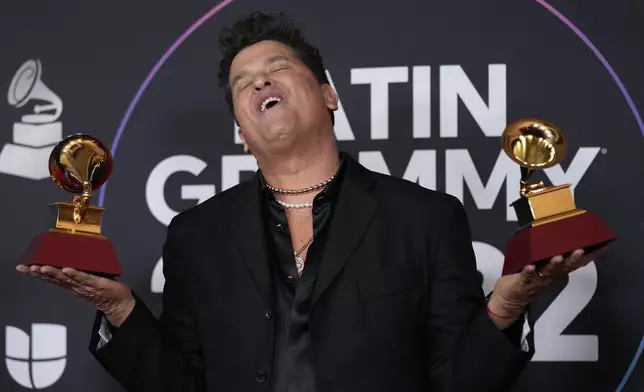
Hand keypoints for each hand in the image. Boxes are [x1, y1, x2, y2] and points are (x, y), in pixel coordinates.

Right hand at [16, 264, 134, 326]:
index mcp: (70, 284)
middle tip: (28, 267)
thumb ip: (76, 271)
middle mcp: (74, 285)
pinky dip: (75, 274)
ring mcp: (84, 285)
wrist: (118, 303)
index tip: (23, 267)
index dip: (37, 272)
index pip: (51, 277)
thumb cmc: (102, 290)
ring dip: (54, 273)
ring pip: (67, 279)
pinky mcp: (97, 283)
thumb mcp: (85, 279)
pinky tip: (67, 269)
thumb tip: (68, 257)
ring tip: (43, 267)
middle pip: (55, 278)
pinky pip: (84, 278)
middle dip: (40, 272)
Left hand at [487, 246, 607, 328]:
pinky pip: (526, 278)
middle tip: (580, 250)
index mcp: (554, 272)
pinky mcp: (521, 284)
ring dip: (553, 265)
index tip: (599, 247)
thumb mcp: (540, 269)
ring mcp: (535, 281)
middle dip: (572, 259)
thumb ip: (548, 256)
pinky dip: (528, 272)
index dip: (585, 257)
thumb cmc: (526, 280)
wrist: (509, 302)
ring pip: (547, 273)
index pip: (573, 263)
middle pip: (563, 268)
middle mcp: (548, 277)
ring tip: (558, 257)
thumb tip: (556, 238)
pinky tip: (530, 266)